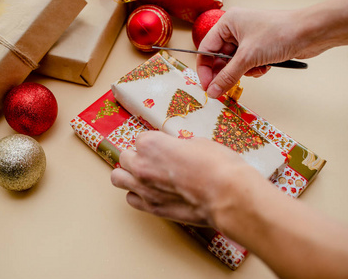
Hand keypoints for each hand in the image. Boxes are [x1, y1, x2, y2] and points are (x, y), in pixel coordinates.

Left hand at [110, 131, 263, 227]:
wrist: (228, 195)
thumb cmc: (218, 166)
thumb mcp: (198, 143)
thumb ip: (177, 146)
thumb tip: (176, 150)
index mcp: (150, 144)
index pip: (140, 139)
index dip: (154, 143)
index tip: (163, 147)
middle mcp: (141, 165)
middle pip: (125, 157)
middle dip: (137, 157)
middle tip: (152, 160)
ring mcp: (144, 189)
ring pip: (119, 178)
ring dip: (129, 175)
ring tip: (144, 176)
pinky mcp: (152, 208)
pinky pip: (131, 199)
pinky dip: (137, 195)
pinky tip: (151, 192)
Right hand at [197, 8, 304, 97]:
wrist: (312, 32)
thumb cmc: (281, 33)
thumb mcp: (248, 57)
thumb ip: (227, 76)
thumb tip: (212, 91)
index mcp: (228, 23)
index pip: (206, 49)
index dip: (205, 70)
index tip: (207, 87)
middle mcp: (236, 29)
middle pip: (220, 59)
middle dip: (225, 73)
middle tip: (224, 89)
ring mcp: (249, 39)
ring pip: (234, 64)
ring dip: (243, 72)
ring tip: (255, 70)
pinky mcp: (260, 48)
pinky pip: (248, 65)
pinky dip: (254, 70)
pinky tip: (264, 68)